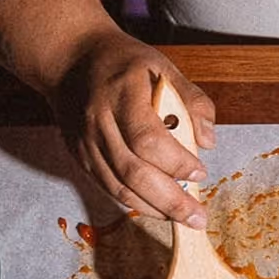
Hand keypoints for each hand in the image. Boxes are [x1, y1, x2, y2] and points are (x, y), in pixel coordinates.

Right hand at [50, 26, 218, 229]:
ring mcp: (85, 141)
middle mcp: (99, 121)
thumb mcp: (161, 65)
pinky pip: (106, 186)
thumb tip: (208, 141)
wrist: (70, 60)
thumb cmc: (121, 61)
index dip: (175, 161)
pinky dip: (132, 202)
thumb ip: (190, 99)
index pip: (147, 138)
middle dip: (169, 200)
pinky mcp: (79, 155)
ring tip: (181, 219)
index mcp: (123, 93)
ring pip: (117, 186)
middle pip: (132, 171)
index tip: (200, 172)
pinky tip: (155, 208)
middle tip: (197, 216)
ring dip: (152, 208)